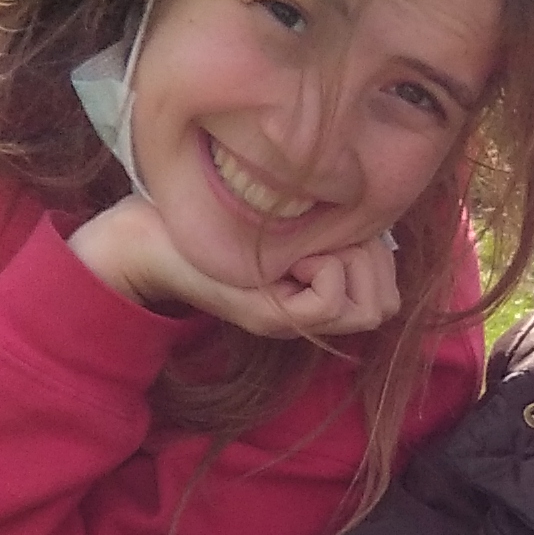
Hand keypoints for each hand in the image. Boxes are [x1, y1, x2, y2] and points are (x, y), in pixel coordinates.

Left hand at [65, 195, 402, 341]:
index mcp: (307, 295)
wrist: (145, 235)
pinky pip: (331, 301)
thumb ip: (322, 223)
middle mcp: (302, 319)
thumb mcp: (281, 215)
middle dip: (372, 259)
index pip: (387, 298)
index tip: (332, 229)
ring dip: (351, 263)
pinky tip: (292, 250)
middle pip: (384, 306)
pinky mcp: (267, 316)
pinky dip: (325, 267)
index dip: (378, 258)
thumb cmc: (207, 212)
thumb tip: (372, 215)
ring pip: (367, 308)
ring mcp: (287, 322)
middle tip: (322, 235)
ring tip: (307, 243)